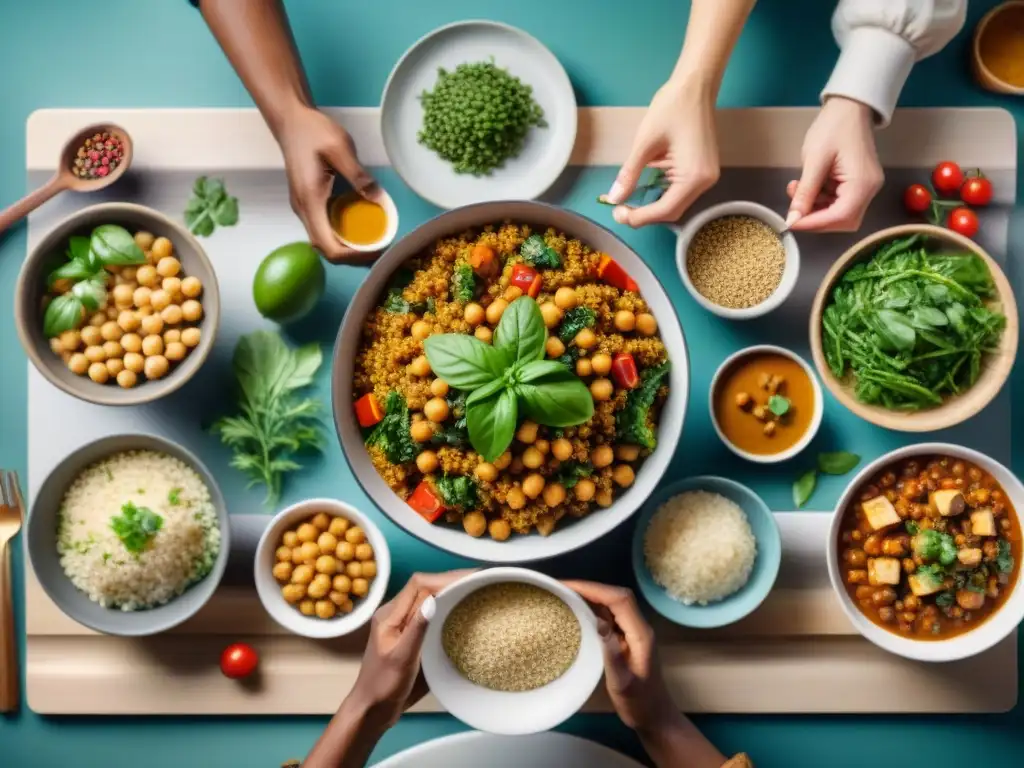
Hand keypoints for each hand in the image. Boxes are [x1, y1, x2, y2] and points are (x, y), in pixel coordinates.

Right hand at [276, 106, 379, 263]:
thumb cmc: (313, 131)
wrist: (292, 121)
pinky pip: (326, 229)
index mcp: (310, 200)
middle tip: (381, 249)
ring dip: (349, 248)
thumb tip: (378, 199)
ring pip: (325, 242)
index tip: (376, 250)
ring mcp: (305, 208)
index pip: (328, 246)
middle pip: (327, 250)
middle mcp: (304, 210)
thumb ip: (358, 175)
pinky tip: (362, 228)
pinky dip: (344, 235)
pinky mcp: (309, 203)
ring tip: (375, 242)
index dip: (352, 257)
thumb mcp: (340, 148)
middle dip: (354, 257)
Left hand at [347, 570, 471, 726]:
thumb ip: (417, 629)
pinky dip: (445, 604)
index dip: (445, 577)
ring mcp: (402, 623)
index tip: (470, 578)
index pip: (419, 584)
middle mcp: (395, 613)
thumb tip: (433, 600)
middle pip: (424, 586)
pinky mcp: (409, 634)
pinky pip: (428, 611)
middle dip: (450, 579)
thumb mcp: (402, 658)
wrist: (371, 709)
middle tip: (480, 579)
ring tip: (474, 588)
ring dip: (449, 589)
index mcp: (390, 614)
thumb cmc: (384, 685)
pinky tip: (460, 609)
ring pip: (427, 597)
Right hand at [564, 580, 678, 732]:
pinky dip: (593, 609)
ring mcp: (633, 633)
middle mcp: (639, 628)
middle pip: (617, 597)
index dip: (595, 589)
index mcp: (641, 635)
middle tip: (562, 588)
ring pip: (613, 604)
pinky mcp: (626, 639)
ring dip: (591, 596)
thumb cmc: (639, 704)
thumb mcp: (623, 684)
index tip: (569, 586)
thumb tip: (599, 623)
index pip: (620, 600)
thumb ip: (612, 654)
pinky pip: (610, 616)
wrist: (654, 717)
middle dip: (590, 588)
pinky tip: (578, 612)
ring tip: (565, 595)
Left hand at [605, 79, 719, 227]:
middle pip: (672, 211)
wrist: (694, 85)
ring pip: (676, 203)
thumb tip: (614, 198)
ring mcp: (706, 176)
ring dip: (652, 206)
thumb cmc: (671, 107)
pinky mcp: (702, 170)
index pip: (665, 210)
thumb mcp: (644, 142)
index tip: (617, 213)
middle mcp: (705, 181)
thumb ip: (629, 173)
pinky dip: (661, 194)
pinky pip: (680, 191)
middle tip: (619, 210)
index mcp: (694, 176)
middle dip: (645, 215)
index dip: (640, 217)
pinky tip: (644, 189)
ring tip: (628, 202)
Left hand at [785, 97, 883, 231]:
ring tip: (796, 189)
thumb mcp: (814, 160)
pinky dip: (820, 199)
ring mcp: (865, 187)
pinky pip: (838, 202)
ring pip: (838, 214)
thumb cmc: (834, 127)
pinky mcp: (858, 184)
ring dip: (814, 208)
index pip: (840, 217)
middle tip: (793, 207)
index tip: (791, 222)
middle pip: (842, 221)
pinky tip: (807, 186)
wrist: (849, 107)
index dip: (813, 224)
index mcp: (862, 184)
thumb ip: (805, 193)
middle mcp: (869, 190)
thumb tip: (793, 219)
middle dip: (815, 218)